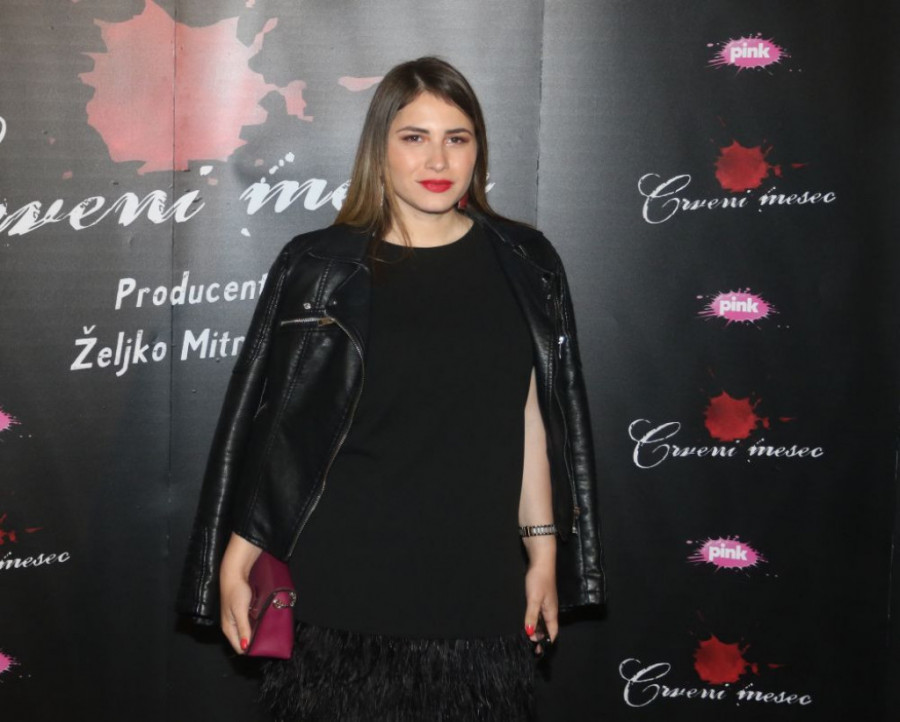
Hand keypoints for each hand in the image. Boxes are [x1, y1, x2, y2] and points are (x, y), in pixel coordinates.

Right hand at [219, 532, 262, 653]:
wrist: (234, 574)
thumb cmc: (235, 591)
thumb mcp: (240, 611)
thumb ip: (243, 629)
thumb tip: (245, 647)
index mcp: (228, 629)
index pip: (240, 647)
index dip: (251, 650)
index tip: (264, 647)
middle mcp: (231, 626)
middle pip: (243, 641)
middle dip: (254, 642)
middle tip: (268, 639)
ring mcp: (235, 619)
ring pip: (247, 632)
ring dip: (255, 633)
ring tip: (267, 632)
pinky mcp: (240, 612)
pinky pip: (248, 624)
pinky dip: (255, 625)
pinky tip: (262, 622)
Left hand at [523, 562, 557, 656]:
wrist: (541, 562)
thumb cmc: (539, 580)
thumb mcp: (534, 599)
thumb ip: (532, 616)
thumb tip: (529, 633)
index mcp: (551, 612)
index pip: (553, 632)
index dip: (547, 642)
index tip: (538, 651)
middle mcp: (550, 610)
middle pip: (547, 628)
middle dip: (540, 637)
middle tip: (528, 645)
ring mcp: (545, 604)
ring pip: (542, 621)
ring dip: (536, 629)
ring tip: (526, 636)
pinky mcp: (540, 598)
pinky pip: (538, 614)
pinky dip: (533, 620)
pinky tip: (527, 621)